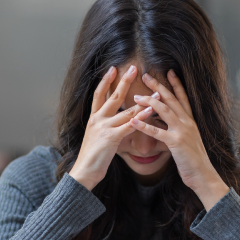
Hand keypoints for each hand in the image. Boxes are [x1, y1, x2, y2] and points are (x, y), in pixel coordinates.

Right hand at [69, 65, 156, 190]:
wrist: (84, 171)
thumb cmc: (93, 157)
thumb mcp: (97, 138)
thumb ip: (105, 127)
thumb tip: (115, 122)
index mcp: (93, 118)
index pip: (98, 94)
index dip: (105, 81)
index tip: (113, 68)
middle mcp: (97, 119)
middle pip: (112, 96)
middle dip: (123, 81)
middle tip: (133, 67)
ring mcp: (104, 128)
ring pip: (125, 110)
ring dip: (142, 101)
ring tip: (155, 93)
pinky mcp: (111, 138)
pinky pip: (129, 126)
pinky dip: (140, 118)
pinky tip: (149, 112)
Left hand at [131, 70, 228, 210]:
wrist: (203, 175)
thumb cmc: (194, 160)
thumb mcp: (187, 140)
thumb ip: (178, 129)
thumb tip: (166, 123)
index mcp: (190, 121)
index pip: (183, 97)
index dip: (176, 84)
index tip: (168, 71)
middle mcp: (187, 122)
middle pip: (171, 99)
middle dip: (158, 86)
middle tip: (146, 75)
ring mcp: (182, 131)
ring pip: (164, 110)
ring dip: (149, 102)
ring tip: (135, 96)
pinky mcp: (176, 143)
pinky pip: (157, 132)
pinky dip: (144, 125)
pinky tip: (134, 121)